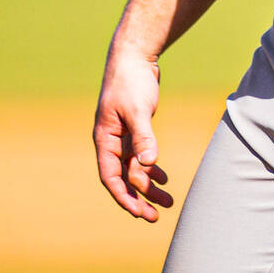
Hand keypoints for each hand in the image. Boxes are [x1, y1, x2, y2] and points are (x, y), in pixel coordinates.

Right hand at [93, 46, 172, 221]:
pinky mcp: (135, 128)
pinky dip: (152, 168)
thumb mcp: (138, 110)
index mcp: (105, 139)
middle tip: (155, 216)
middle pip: (123, 177)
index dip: (123, 197)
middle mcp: (111, 141)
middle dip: (138, 198)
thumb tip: (148, 164)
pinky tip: (164, 179)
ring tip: (168, 202)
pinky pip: (141, 155)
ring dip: (149, 186)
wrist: (134, 56)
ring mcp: (123, 135)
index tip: (139, 213)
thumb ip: (143, 137)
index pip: (111, 176)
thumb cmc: (131, 81)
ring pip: (134, 168)